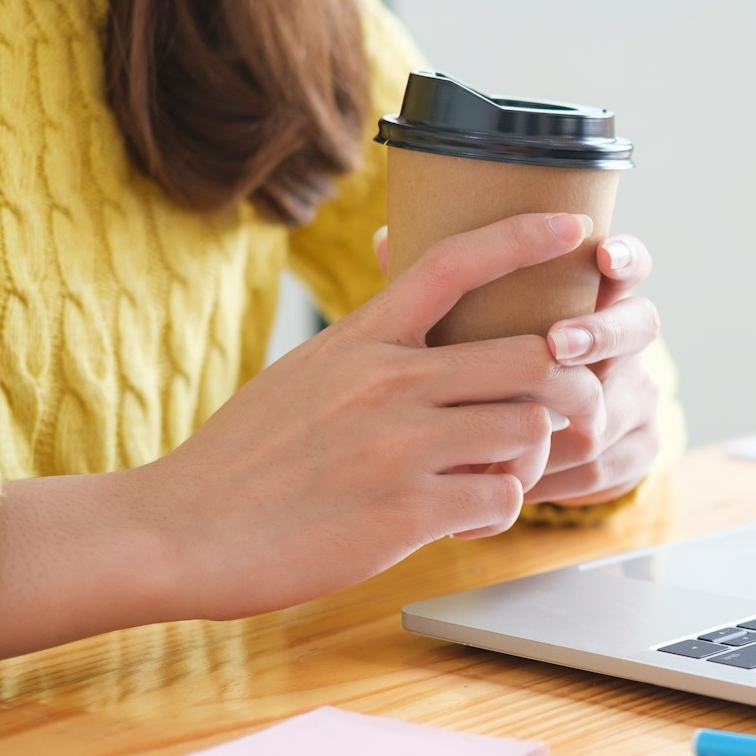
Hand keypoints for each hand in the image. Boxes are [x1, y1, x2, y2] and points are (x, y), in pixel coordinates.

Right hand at [142, 212, 603, 618]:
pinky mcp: (410, 510)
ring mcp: (402, 444)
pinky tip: (465, 516)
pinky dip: (498, 510)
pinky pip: (504, 497)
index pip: (455, 262)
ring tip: (498, 473)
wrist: (182, 530)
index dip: (523, 237)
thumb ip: (370, 345)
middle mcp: (389, 380)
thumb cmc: (244, 458)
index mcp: (362, 336)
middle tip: (561, 412)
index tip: (573, 225)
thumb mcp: (306, 372)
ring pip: (530, 429)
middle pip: (532, 356)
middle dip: (565, 385)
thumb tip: (414, 313)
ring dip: (531, 457)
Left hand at [372, 226, 665, 508]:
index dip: (623, 256)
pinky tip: (526, 482)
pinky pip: (609, 464)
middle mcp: (622, 342)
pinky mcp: (635, 449)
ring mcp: (636, 395)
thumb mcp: (464, 329)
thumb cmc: (480, 373)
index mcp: (591, 298)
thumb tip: (383, 240)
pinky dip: (563, 474)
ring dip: (577, 412)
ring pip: (620, 401)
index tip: (599, 252)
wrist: (518, 450)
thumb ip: (442, 288)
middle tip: (557, 343)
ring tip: (531, 427)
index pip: (624, 264)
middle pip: (641, 324)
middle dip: (601, 331)